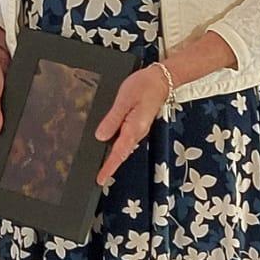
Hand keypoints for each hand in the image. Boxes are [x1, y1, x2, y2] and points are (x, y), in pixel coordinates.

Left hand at [95, 63, 171, 185]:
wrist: (161, 79)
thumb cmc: (143, 86)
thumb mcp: (124, 100)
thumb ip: (113, 119)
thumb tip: (101, 136)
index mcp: (134, 128)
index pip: (119, 153)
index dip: (109, 167)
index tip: (100, 179)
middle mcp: (137, 132)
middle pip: (121, 154)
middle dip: (110, 167)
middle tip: (98, 178)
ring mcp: (138, 129)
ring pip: (124, 148)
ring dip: (114, 159)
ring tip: (102, 168)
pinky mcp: (137, 124)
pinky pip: (126, 140)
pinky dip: (117, 147)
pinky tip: (109, 148)